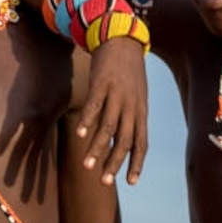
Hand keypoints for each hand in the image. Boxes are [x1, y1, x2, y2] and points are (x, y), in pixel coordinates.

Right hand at [72, 38, 149, 186]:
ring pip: (108, 127)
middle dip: (114, 163)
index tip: (130, 182)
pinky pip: (94, 106)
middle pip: (125, 140)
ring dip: (97, 148)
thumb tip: (121, 140)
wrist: (122, 40)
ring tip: (86, 166)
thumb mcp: (136, 96)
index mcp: (141, 111)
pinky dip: (87, 122)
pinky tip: (79, 135)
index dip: (136, 163)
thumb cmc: (128, 72)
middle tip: (104, 182)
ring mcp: (117, 95)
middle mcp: (131, 106)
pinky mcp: (101, 84)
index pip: (142, 143)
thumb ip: (130, 118)